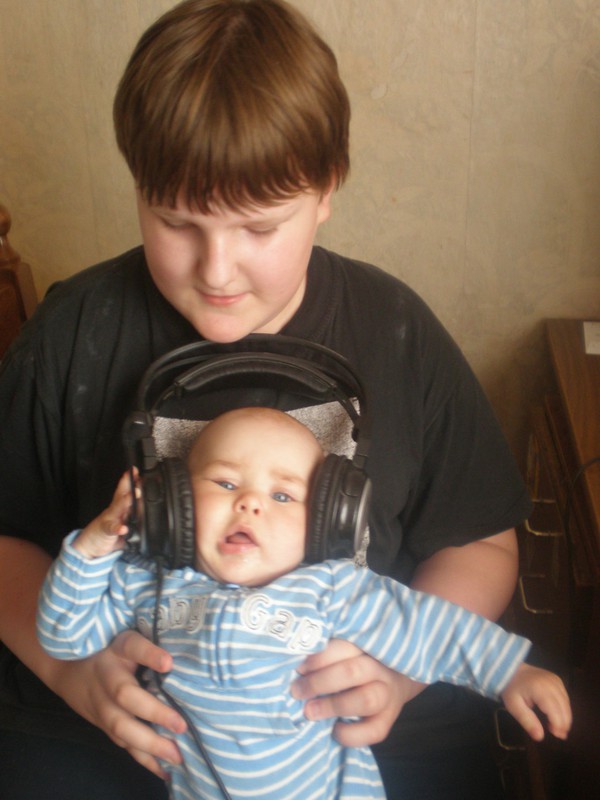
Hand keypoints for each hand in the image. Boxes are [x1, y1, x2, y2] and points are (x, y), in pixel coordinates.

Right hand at [49, 629, 186, 777]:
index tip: (168, 663)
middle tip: (181, 726)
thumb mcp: (128, 638)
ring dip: (149, 744)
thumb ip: (152, 646)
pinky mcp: (101, 724)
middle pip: (124, 695)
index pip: (132, 647)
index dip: (149, 654)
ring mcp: (100, 703)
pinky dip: (143, 759)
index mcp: (118, 648)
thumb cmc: (112, 648)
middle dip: (153, 712)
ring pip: (120, 726)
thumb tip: (192, 654)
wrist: (67, 668)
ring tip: (177, 755)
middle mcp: (107, 676)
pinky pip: (121, 743)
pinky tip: (164, 770)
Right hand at [75, 471, 136, 558]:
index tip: (135, 471)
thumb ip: (134, 515)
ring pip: (118, 509)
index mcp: (120, 509)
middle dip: (130, 486)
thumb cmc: (108, 532)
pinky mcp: (106, 532)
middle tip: (138, 479)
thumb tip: (148, 508)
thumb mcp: (123, 521)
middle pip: (122, 495)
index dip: (131, 481)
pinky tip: (123, 528)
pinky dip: (117, 528)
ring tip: (133, 496)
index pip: (126, 492)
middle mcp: (115, 512)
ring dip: (126, 502)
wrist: (90, 546)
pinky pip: (112, 530)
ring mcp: (110, 520)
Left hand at [291, 639, 423, 746]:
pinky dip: (351, 734)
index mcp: (367, 646)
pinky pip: (374, 732)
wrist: (395, 679)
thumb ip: (327, 652)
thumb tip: (293, 660)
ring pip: (366, 700)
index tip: (298, 667)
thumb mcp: (348, 649)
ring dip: (333, 706)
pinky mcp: (388, 721)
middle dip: (320, 682)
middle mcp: (380, 669)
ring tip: (309, 711)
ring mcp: (388, 695)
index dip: (319, 658)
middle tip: (297, 690)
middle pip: (353, 672)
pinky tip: (334, 729)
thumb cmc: (359, 660)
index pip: (345, 646)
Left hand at [501, 663, 571, 741]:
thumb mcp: (514, 706)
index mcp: (540, 689)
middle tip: (557, 735)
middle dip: (563, 724)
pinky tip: (556, 715)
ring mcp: (556, 680)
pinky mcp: (557, 680)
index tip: (555, 735)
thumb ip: (527, 721)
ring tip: (555, 727)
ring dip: (565, 717)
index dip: (557, 726)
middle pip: (564, 708)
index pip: (555, 711)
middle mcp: (552, 683)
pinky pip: (565, 697)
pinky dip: (563, 708)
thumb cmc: (512, 689)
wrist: (511, 670)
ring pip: (567, 704)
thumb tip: (539, 737)